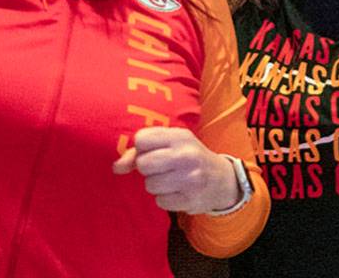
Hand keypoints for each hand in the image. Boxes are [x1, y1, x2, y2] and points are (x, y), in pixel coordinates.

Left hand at [113, 127, 239, 213]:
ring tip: (171, 180)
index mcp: (180, 136)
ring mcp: (190, 178)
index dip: (141, 148)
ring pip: (150, 184)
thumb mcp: (172, 145)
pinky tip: (177, 192)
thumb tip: (116, 167)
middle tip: (160, 168)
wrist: (222, 179)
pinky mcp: (191, 199)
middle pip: (143, 163)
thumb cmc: (189, 158)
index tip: (150, 152)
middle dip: (146, 169)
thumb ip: (141, 151)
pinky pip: (160, 201)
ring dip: (156, 185)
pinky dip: (165, 199)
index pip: (142, 139)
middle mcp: (186, 155)